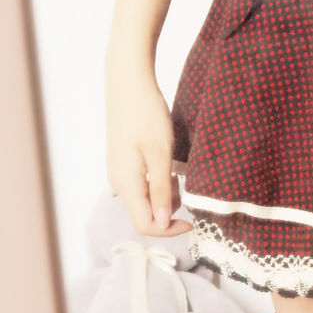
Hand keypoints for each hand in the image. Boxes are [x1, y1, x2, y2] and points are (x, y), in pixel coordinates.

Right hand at [106, 56, 175, 233]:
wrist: (128, 82)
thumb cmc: (145, 114)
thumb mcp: (161, 154)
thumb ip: (162, 191)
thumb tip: (162, 223)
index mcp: (126, 184)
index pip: (145, 225)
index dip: (169, 230)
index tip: (193, 221)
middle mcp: (119, 182)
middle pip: (145, 214)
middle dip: (169, 210)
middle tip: (186, 187)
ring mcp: (120, 172)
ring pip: (145, 199)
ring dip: (166, 195)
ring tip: (178, 172)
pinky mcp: (124, 162)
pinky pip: (143, 185)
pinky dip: (159, 183)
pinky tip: (168, 165)